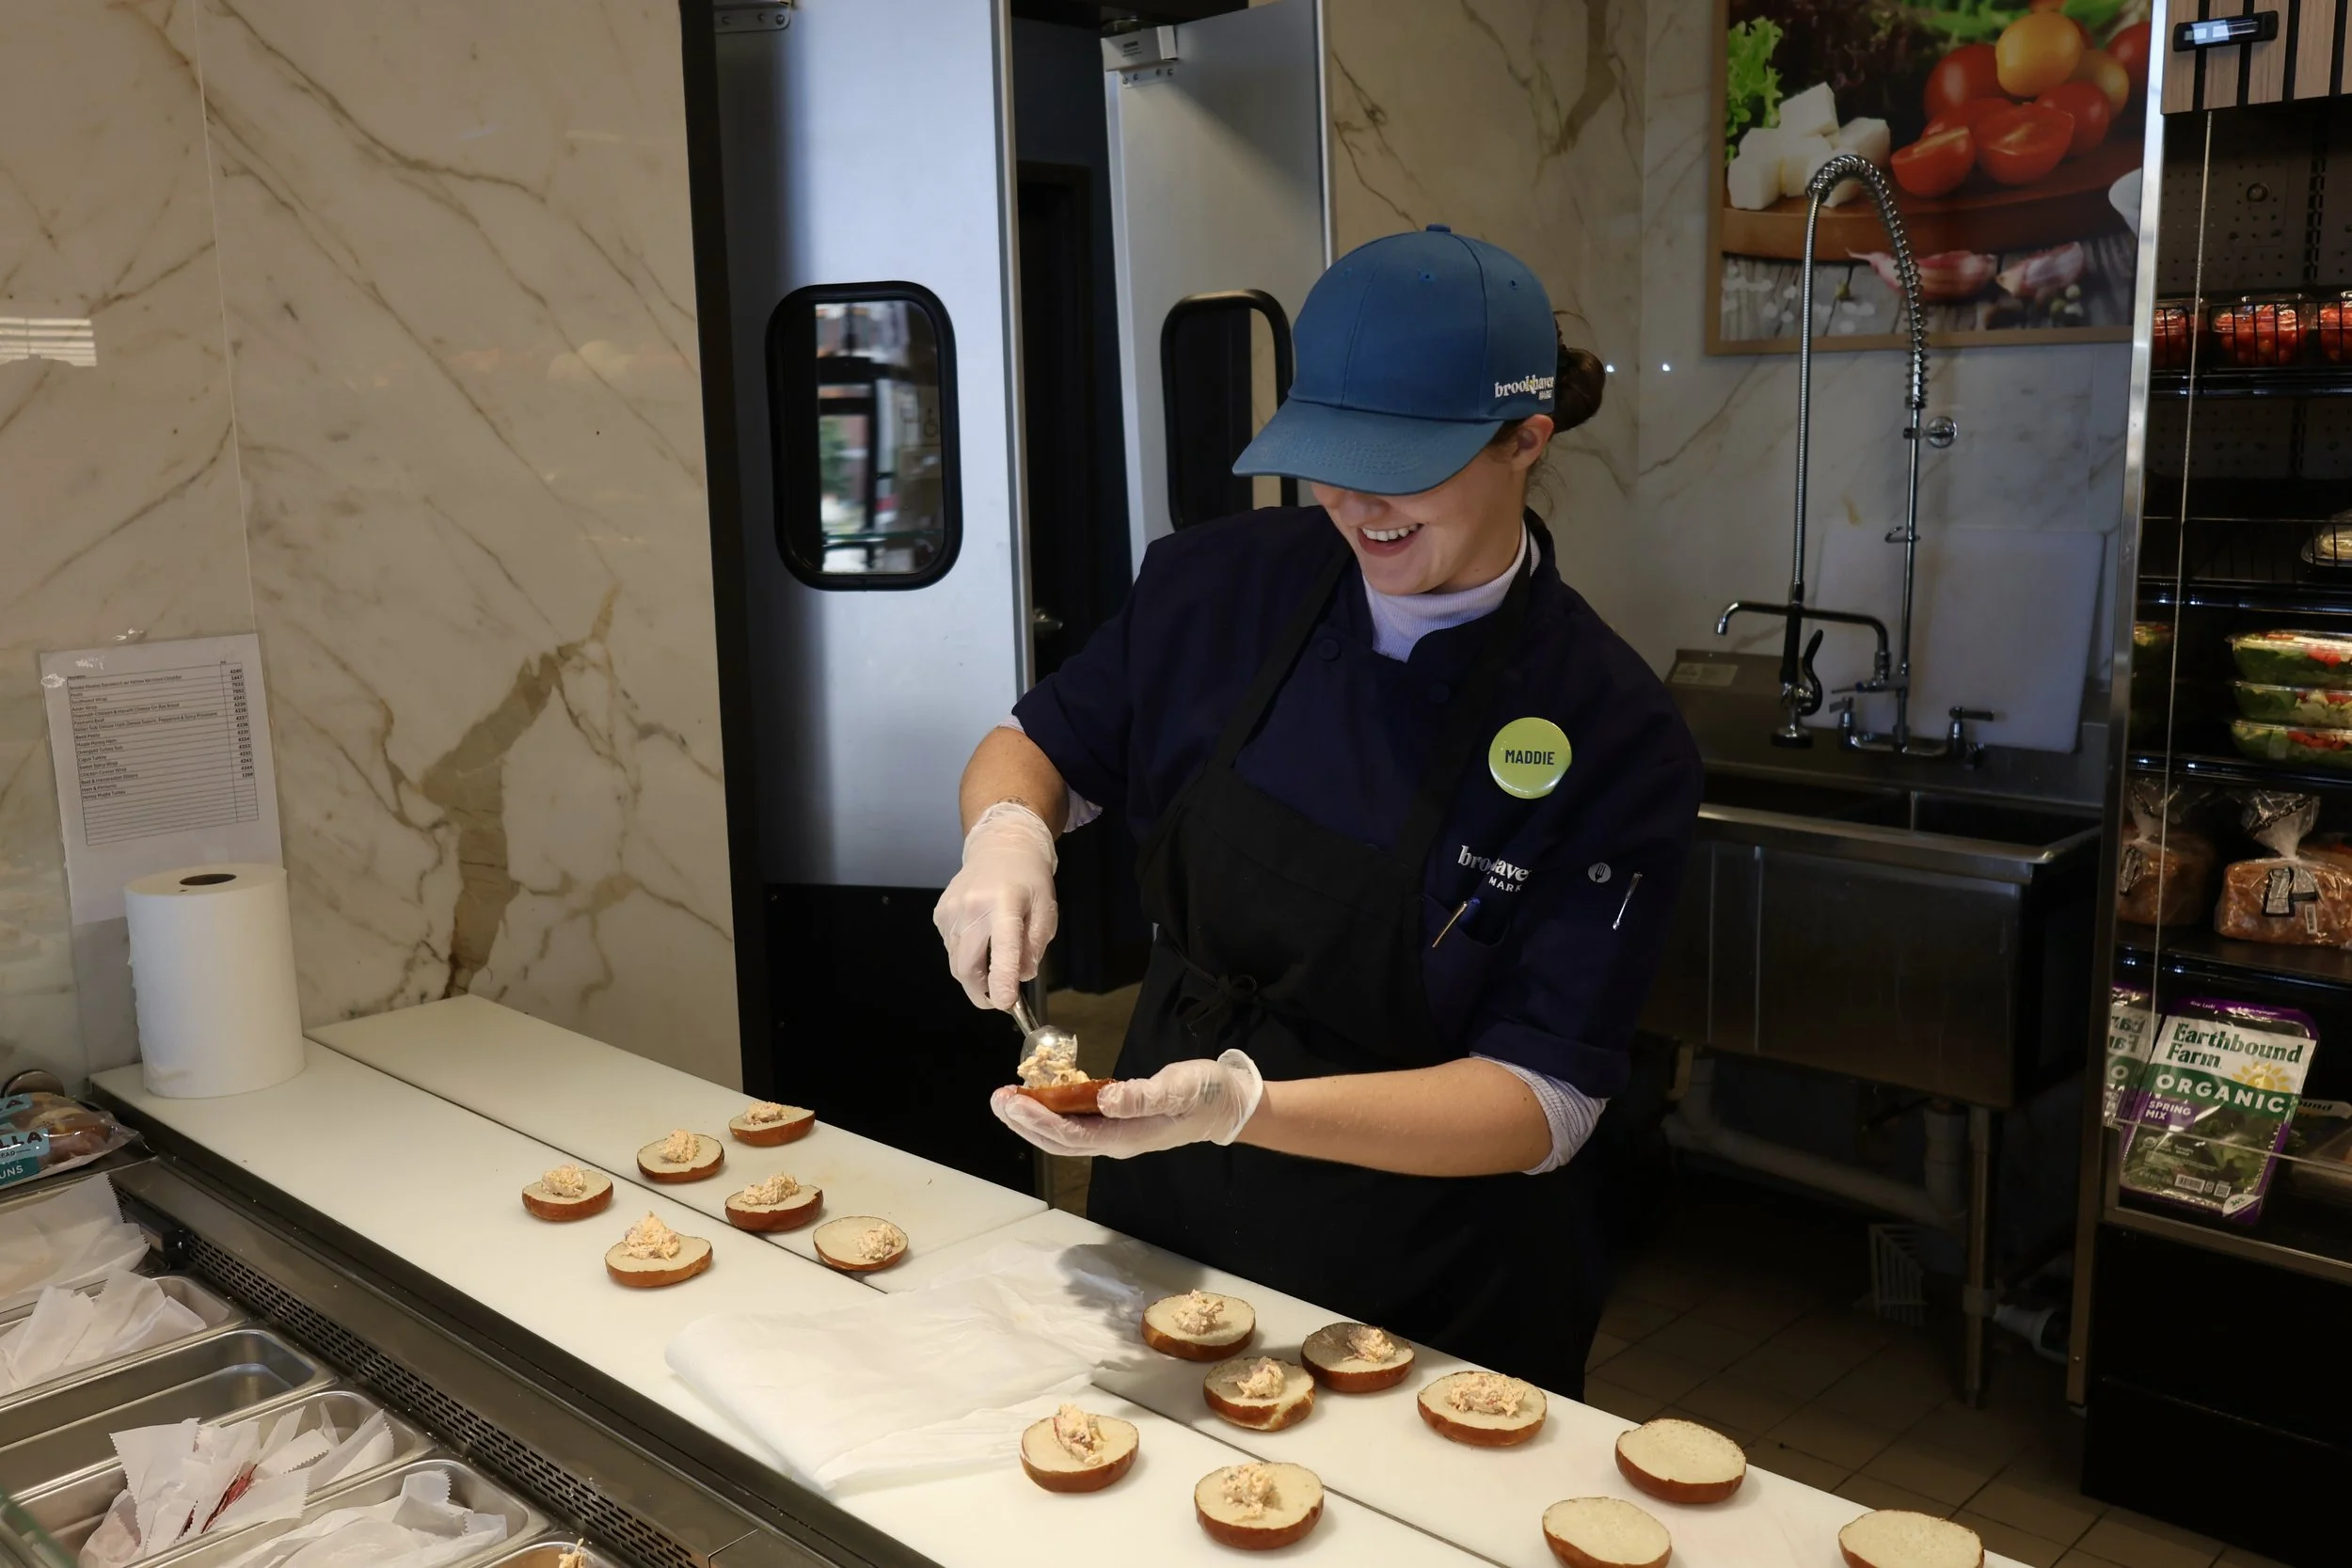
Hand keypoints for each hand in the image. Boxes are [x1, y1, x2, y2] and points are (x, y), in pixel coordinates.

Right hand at [933, 801, 1058, 1009]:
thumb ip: (1036, 944)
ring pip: (956, 961)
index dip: (1002, 982)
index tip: (1005, 1004)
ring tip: (992, 965)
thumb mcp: (1046, 908)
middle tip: (996, 999)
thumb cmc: (1028, 879)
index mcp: (1005, 904)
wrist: (999, 846)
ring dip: (973, 973)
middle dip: (980, 991)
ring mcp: (951, 910)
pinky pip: (950, 947)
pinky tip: (979, 939)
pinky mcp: (939, 913)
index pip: (1002, 951)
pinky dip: (964, 954)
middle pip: (966, 966)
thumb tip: (1022, 975)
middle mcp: (972, 907)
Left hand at [989, 1051, 1265, 1158]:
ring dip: (1033, 1120)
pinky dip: (1052, 1113)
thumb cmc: (1205, 1094)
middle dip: (1025, 1122)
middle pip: (1059, 1141)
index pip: (1072, 1134)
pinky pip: (1076, 1124)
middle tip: (998, 1098)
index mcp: (1127, 1137)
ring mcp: (1116, 1135)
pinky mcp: (1117, 1124)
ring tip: (1007, 1100)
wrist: (1227, 1105)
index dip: (1039, 1120)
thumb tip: (1106, 1100)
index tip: (1014, 1101)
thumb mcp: (1179, 1088)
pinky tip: (1039, 1099)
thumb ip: (1143, 1096)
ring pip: (1063, 1136)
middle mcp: (1116, 1142)